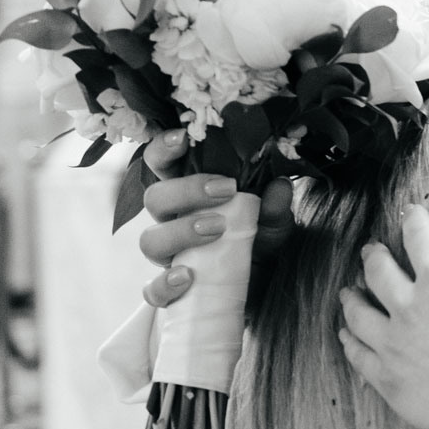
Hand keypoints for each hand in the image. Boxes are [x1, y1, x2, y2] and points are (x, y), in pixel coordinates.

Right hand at [137, 129, 293, 304]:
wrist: (261, 287)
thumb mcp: (274, 221)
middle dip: (186, 190)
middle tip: (226, 191)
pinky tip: (188, 278)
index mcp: (190, 195)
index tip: (184, 138)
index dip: (164, 147)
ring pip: (150, 240)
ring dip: (181, 231)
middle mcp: (172, 221)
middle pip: (154, 197)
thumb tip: (278, 186)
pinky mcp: (170, 290)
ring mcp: (168, 256)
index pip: (162, 163)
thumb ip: (274, 206)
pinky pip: (153, 289)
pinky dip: (166, 284)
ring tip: (218, 229)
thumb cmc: (258, 242)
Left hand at [337, 190, 428, 428]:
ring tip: (348, 290)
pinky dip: (350, 342)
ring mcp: (393, 343)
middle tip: (370, 249)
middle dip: (374, 256)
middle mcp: (407, 306)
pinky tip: (346, 336)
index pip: (420, 238)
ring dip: (352, 298)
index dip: (414, 220)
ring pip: (360, 314)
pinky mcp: (388, 378)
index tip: (409, 212)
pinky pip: (359, 355)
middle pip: (379, 273)